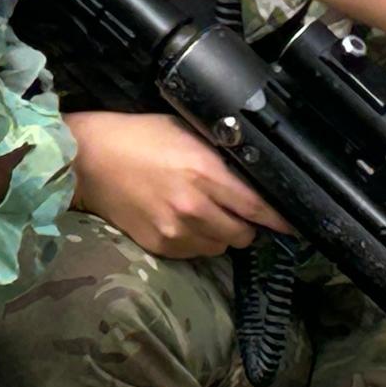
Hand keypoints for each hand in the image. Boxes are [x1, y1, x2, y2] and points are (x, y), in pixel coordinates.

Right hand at [65, 111, 293, 257]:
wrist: (91, 160)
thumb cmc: (140, 137)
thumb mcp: (188, 133)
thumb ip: (221, 156)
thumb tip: (253, 173)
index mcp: (206, 173)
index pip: (258, 207)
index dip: (281, 219)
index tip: (294, 223)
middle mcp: (194, 207)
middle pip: (244, 234)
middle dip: (248, 224)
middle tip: (238, 210)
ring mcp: (175, 231)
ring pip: (221, 247)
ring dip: (222, 234)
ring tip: (207, 214)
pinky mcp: (159, 245)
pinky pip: (195, 253)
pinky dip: (198, 241)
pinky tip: (185, 221)